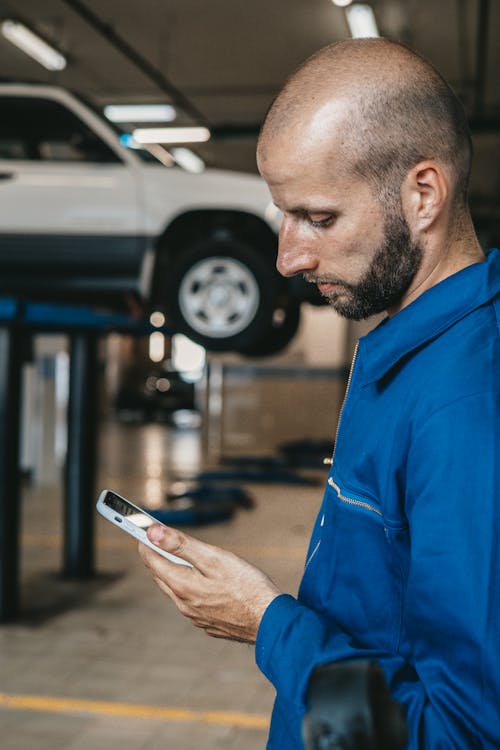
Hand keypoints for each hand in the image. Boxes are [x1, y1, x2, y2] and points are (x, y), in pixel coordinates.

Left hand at [138, 524, 281, 642]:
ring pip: (176, 592)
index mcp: (182, 586)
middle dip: (157, 558)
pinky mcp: (211, 624)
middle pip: (162, 577)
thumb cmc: (247, 587)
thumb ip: (181, 545)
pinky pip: (192, 604)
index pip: (152, 561)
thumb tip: (153, 533)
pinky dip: (190, 590)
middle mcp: (185, 605)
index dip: (145, 543)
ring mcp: (197, 617)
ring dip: (172, 574)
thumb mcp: (213, 558)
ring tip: (176, 559)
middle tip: (156, 542)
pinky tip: (201, 584)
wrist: (271, 622)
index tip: (141, 530)